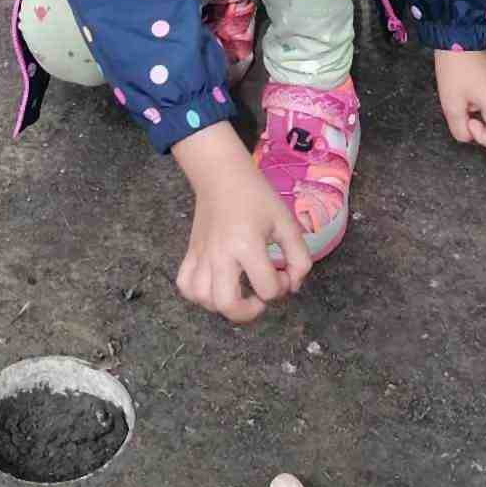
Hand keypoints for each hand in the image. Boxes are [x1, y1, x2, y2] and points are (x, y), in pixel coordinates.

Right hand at [172, 122, 311, 324]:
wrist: (222, 174)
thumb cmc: (257, 197)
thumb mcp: (286, 223)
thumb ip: (299, 257)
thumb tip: (293, 286)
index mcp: (247, 245)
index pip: (268, 288)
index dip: (283, 286)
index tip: (284, 270)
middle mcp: (221, 255)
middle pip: (228, 304)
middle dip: (249, 312)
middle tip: (259, 297)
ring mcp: (201, 255)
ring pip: (203, 299)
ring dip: (223, 305)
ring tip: (238, 291)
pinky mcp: (190, 253)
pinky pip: (185, 285)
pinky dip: (198, 294)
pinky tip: (214, 287)